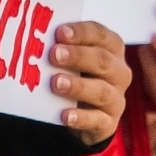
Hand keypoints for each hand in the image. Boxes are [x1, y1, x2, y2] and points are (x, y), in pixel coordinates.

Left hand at [49, 21, 129, 145]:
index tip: (60, 32)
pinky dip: (81, 118)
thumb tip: (37, 37)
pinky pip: (96, 120)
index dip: (81, 33)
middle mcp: (119, 72)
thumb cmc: (78, 75)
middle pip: (102, 61)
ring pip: (101, 90)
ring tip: (56, 83)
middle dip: (77, 56)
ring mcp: (116, 98)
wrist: (86, 113)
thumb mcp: (75, 58)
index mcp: (112, 49)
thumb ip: (63, 47)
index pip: (101, 35)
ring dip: (78, 86)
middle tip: (54, 55)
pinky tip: (64, 115)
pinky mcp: (108, 122)